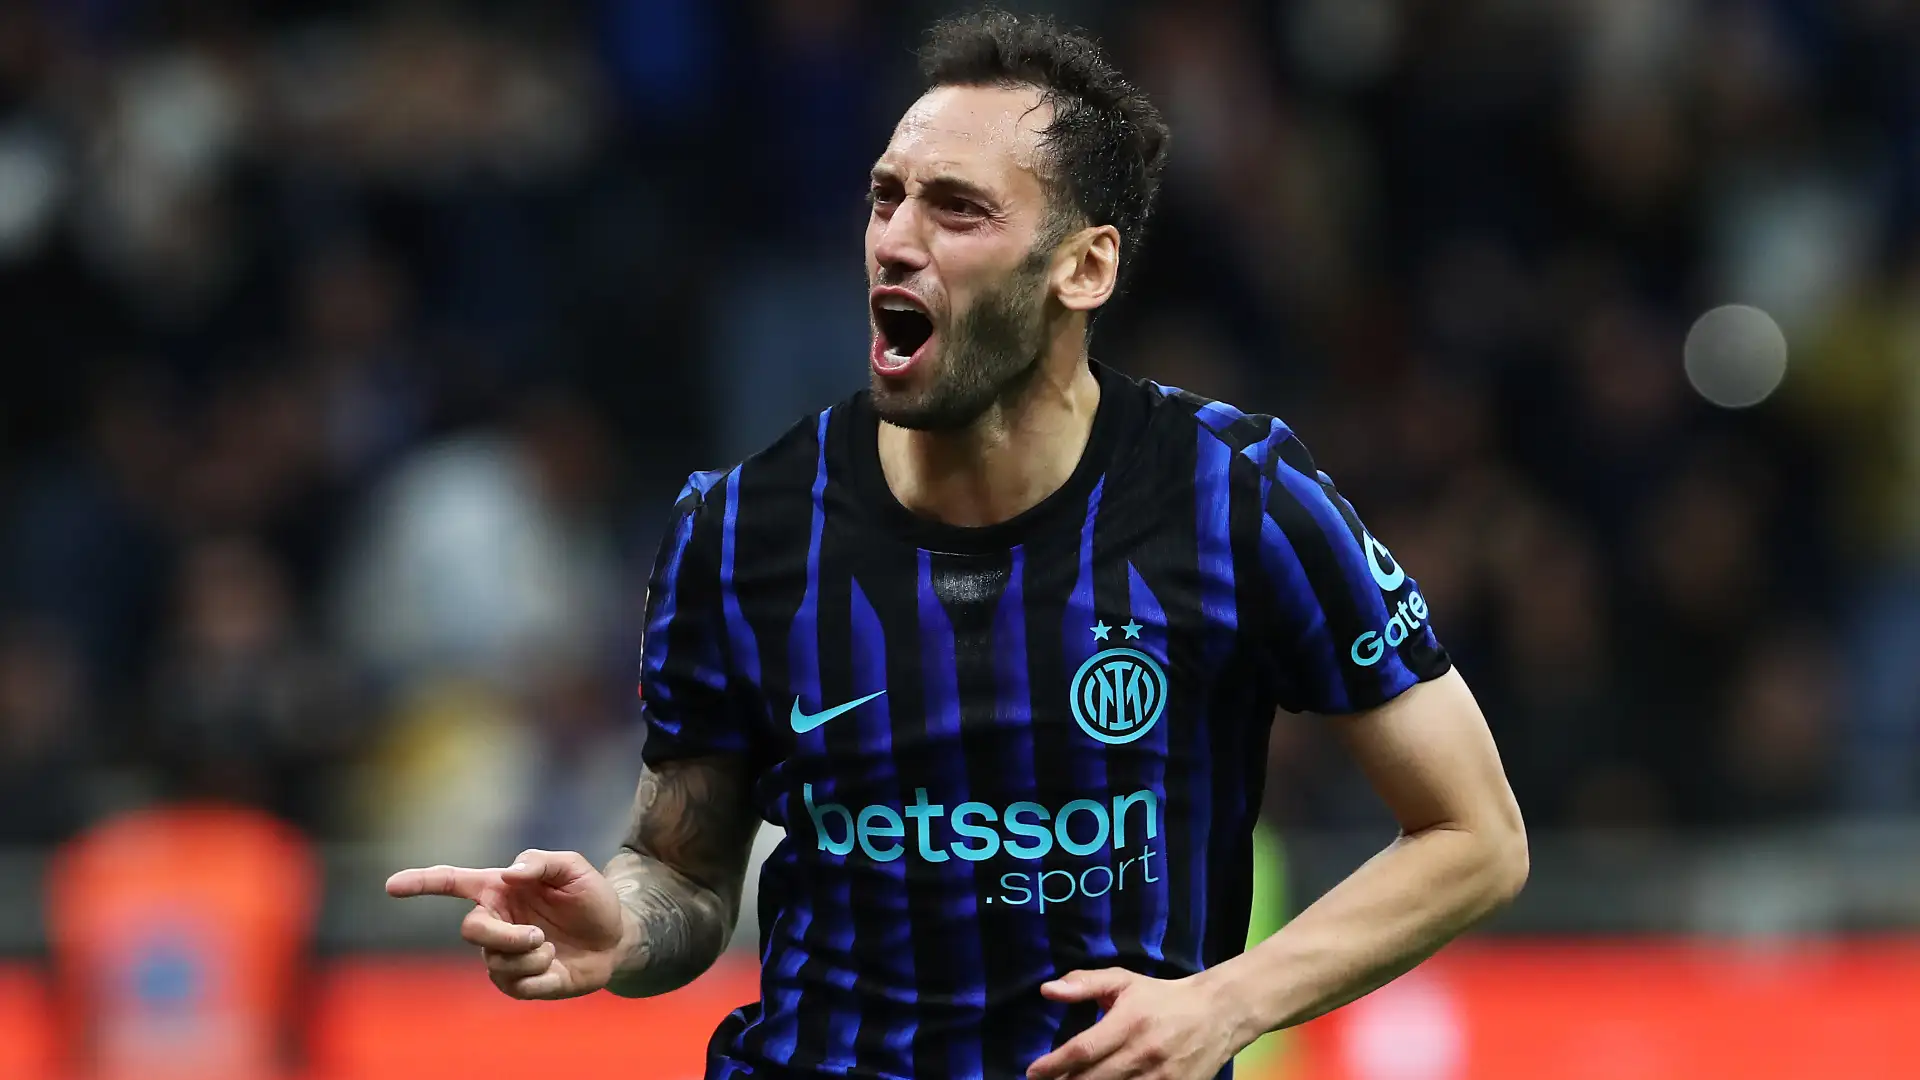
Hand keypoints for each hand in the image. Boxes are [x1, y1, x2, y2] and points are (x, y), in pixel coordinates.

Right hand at [387, 848, 627, 999]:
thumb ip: (542, 861)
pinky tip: (554, 966)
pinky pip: (512, 985)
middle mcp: (496, 920)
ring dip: (528, 955)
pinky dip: (537, 976)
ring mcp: (504, 953)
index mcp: (500, 889)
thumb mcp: (575, 868)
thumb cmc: (592, 898)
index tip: (391, 886)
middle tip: (537, 935)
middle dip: (502, 935)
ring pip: (493, 960)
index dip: (421, 883)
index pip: (452, 883)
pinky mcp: (519, 983)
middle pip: (471, 930)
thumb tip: (508, 873)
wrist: (617, 937)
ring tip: (551, 948)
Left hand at [1026, 968, 1243, 1079]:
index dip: (1053, 1065)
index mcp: (1128, 1022)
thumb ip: (1084, 984)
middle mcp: (1143, 1052)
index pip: (1083, 1050)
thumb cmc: (1161, 997)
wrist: (1217, 1013)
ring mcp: (1160, 1077)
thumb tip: (1046, 990)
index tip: (1032, 1072)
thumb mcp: (1123, 981)